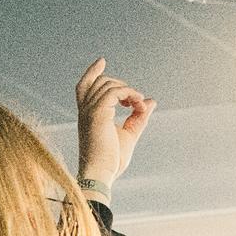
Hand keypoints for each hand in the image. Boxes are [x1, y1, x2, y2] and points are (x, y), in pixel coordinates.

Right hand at [75, 57, 152, 190]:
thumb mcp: (129, 135)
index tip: (102, 61)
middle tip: (136, 102)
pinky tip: (138, 106)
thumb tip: (151, 102)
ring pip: (108, 84)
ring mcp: (89, 111)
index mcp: (88, 115)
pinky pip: (114, 92)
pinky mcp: (97, 113)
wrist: (102, 174)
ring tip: (139, 107)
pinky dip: (130, 95)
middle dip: (121, 85)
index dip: (92, 72)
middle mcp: (85, 110)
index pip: (84, 86)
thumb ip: (138, 117)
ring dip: (129, 91)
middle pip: (99, 82)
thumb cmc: (111, 160)